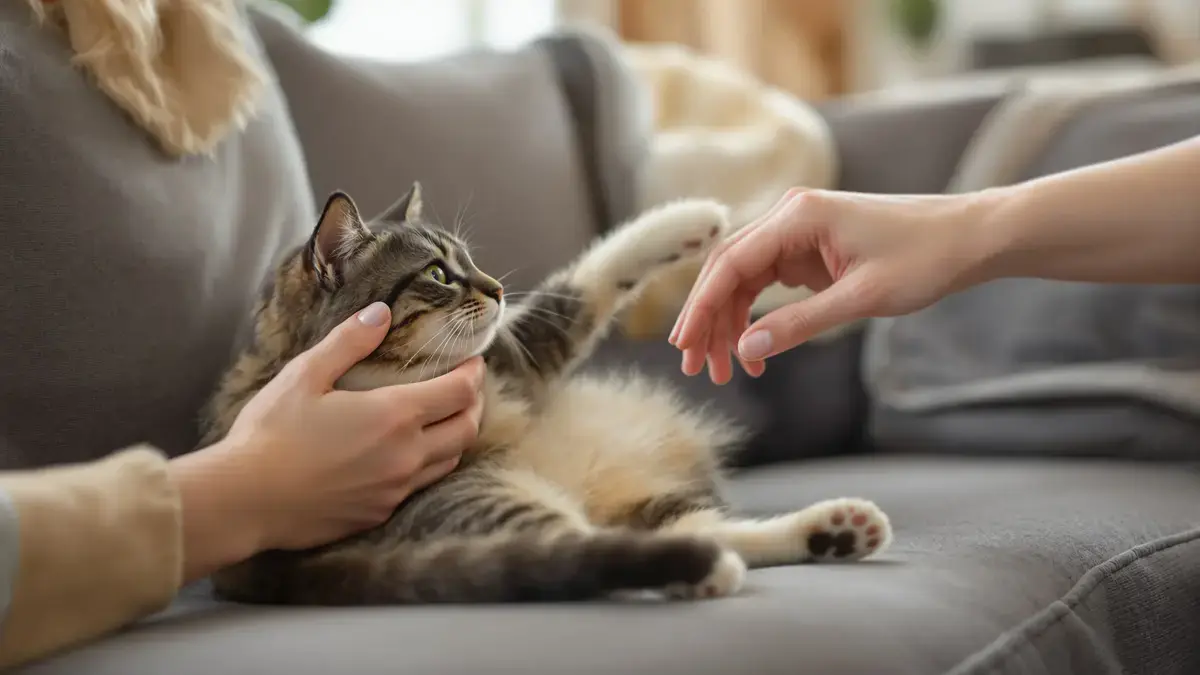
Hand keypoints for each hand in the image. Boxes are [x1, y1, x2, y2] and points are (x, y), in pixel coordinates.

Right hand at [220, 302, 484, 550]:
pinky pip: (421, 486)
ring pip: (449, 461)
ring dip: (455, 436)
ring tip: (444, 418)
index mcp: (395, 415)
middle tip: (466, 388)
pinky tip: (409, 454)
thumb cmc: (271, 433)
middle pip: (467, 428)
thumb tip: (383, 313)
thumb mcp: (306, 375)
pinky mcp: (380, 514)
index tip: (473, 360)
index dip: (474, 373)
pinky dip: (428, 464)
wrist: (245, 501)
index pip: (461, 392)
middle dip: (474, 404)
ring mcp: (396, 489)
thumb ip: (349, 341)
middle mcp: (407, 455)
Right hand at [669, 188, 988, 381]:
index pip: (730, 262)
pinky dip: (754, 314)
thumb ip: (799, 324)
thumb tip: (748, 349)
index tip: (686, 344)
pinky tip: (752, 347)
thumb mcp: (860, 299)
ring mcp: (799, 231)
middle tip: (696, 366)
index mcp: (798, 216)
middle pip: (728, 269)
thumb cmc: (925, 259)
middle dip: (708, 319)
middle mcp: (791, 216)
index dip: (702, 306)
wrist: (970, 238)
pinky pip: (767, 281)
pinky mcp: (810, 248)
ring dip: (729, 321)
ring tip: (725, 369)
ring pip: (743, 278)